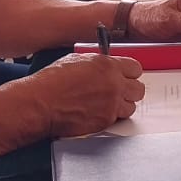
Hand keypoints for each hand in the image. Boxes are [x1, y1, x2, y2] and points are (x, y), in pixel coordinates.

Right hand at [27, 52, 145, 135]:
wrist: (41, 103)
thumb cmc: (52, 82)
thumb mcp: (76, 60)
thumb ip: (97, 63)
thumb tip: (104, 65)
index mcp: (108, 66)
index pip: (135, 69)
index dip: (130, 73)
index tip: (126, 76)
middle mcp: (114, 85)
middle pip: (139, 89)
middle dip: (130, 90)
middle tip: (120, 91)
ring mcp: (111, 104)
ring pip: (131, 107)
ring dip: (122, 105)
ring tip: (108, 104)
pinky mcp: (106, 121)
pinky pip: (117, 119)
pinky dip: (110, 116)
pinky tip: (97, 112)